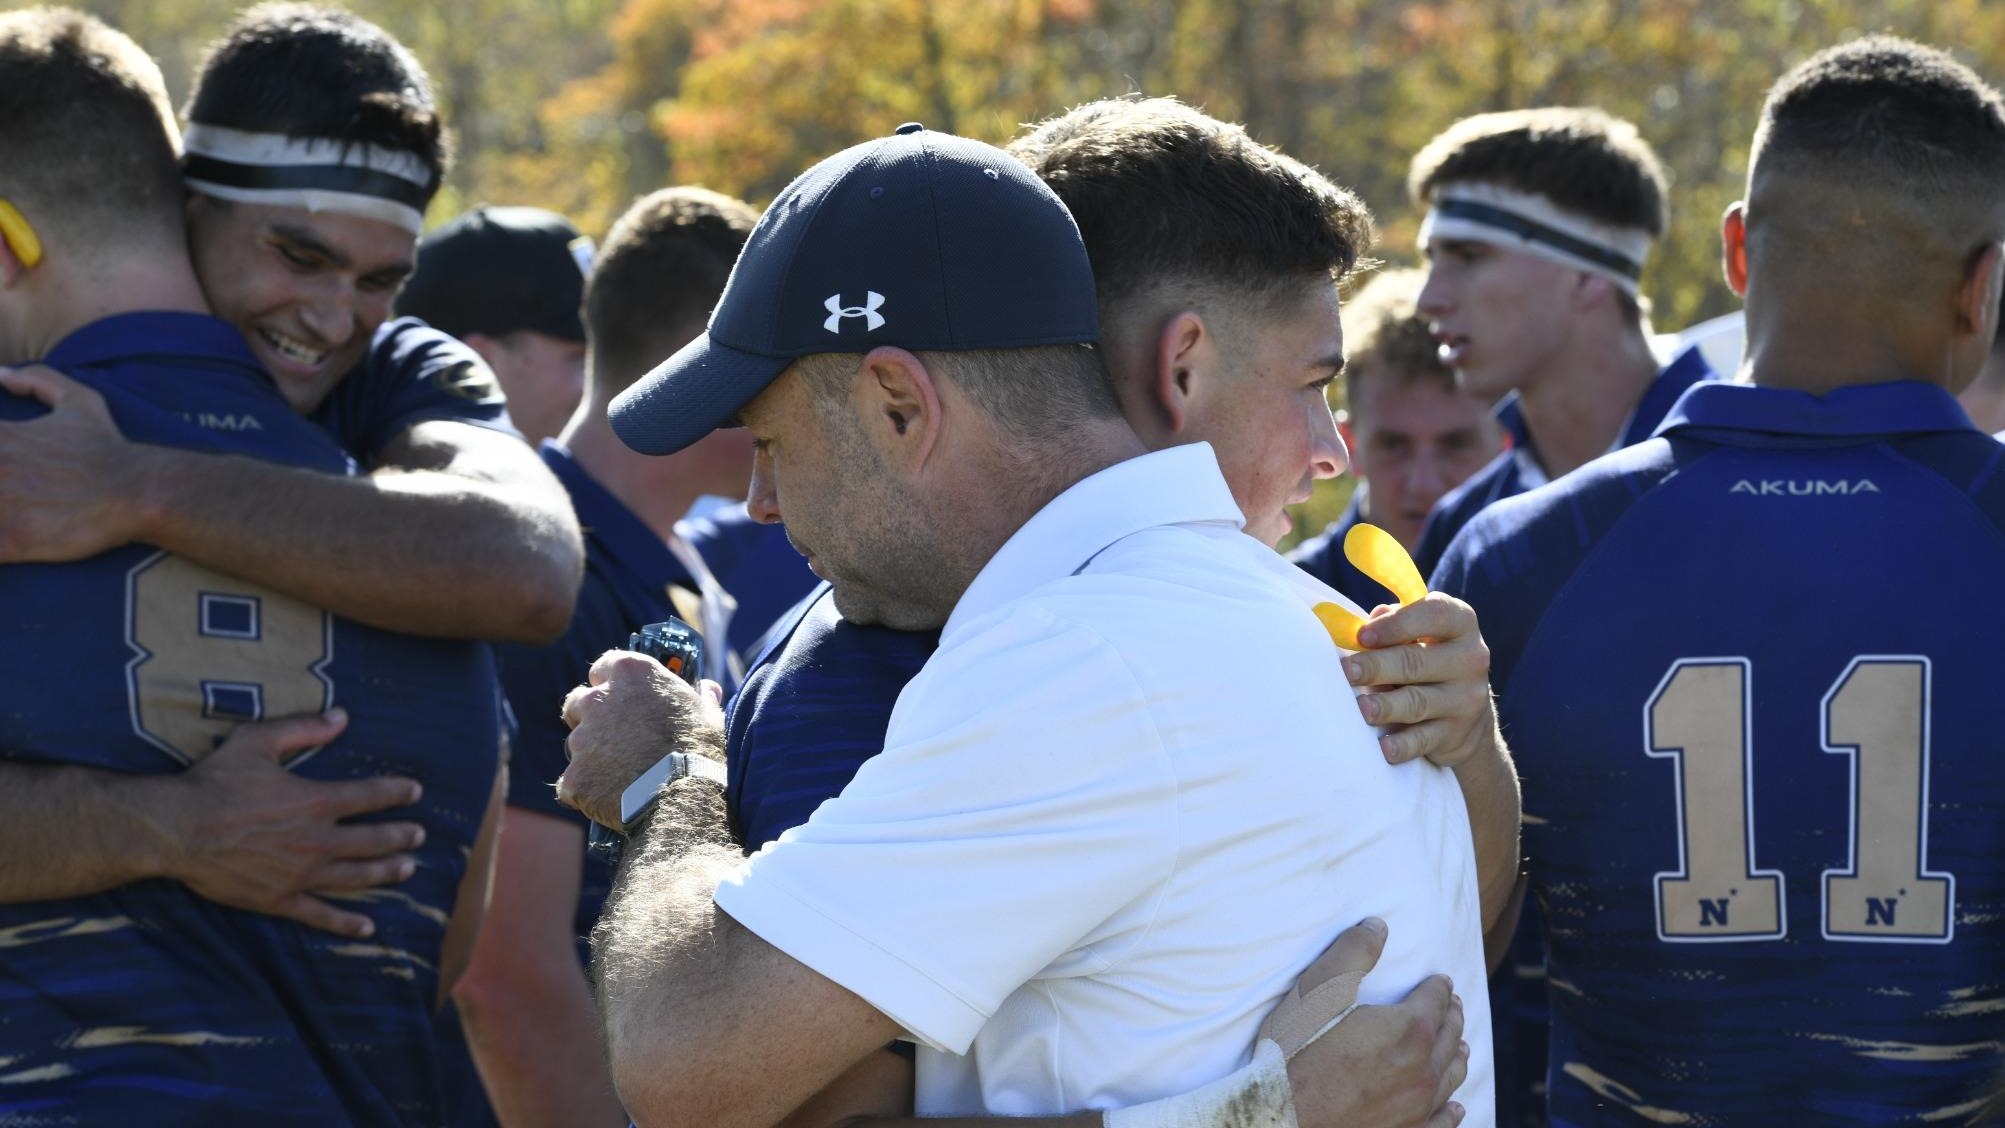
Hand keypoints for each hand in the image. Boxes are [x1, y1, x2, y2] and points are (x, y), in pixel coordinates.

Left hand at [0, 366, 145, 561]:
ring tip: (4, 510)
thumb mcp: (79, 400)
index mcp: (0, 438)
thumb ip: (37, 379)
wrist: (137, 490)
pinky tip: (5, 540)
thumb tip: (2, 375)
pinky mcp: (11, 542)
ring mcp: (0, 507)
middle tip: (2, 489)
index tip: (2, 466)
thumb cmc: (106, 448)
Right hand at [151, 709, 426, 938]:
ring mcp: (300, 874)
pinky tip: (367, 927)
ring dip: (386, 873)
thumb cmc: (213, 781)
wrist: (175, 829)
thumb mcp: (258, 741)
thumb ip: (303, 729)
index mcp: (315, 800)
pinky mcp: (278, 899)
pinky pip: (320, 915)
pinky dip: (346, 923)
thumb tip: (342, 716)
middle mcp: (316, 840)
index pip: (370, 796)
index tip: (415, 792)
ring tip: (408, 870)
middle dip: (400, 837)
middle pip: (372, 840)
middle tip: (420, 836)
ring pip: (356, 877)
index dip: (397, 793)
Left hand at [555, 650, 725, 829]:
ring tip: (621, 777)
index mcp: (631, 673)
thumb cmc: (701, 751)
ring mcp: (582, 739)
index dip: (610, 683)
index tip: (620, 698)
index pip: (604, 666)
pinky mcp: (574, 777)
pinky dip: (586, 792)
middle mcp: (598, 699)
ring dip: (592, 758)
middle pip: (577, 702)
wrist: (685, 798)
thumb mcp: (708, 716)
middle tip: (614, 739)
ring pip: (576, 746)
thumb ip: (700, 699)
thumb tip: (708, 689)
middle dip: (588, 718)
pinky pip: (572, 784)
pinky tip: (610, 800)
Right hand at [1274, 919, 1467, 1127]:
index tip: (1441, 981)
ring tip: (1459, 1045)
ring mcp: (1417, 1108)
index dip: (1439, 987)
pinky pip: (1441, 1122)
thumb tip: (1377, 926)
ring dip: (1456, 1056)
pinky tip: (1456, 1107)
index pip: (1435, 1001)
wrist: (1282, 1118)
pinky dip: (1452, 1111)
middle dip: (1451, 1017)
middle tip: (1453, 1006)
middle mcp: (1423, 1071)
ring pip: (1450, 1077)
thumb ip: (1352, 954)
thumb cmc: (1295, 1053)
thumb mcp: (1318, 991)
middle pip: (1447, 1036)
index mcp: (1408, 1031)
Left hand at [1340, 593, 1499, 768]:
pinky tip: (1384, 747)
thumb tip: (1360, 627)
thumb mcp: (1418, 635)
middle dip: (1377, 666)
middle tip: (1347, 670)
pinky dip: (1403, 745)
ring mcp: (1466, 700)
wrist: (1467, 715)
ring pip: (1417, 702)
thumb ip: (1392, 625)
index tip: (1363, 635)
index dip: (1397, 624)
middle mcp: (1470, 659)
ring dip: (1386, 705)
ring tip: (1362, 707)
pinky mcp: (1456, 735)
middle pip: (1416, 661)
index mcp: (1460, 624)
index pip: (1434, 615)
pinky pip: (1423, 740)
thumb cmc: (1427, 660)